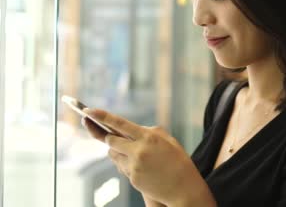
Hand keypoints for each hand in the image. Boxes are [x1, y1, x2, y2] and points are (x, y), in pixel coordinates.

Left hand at [82, 109, 214, 205]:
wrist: (184, 188)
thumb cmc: (179, 161)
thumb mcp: (168, 140)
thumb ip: (150, 133)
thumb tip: (132, 130)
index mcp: (149, 137)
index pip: (119, 124)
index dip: (101, 116)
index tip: (87, 111)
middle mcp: (138, 151)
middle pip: (110, 140)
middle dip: (109, 136)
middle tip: (109, 134)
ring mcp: (133, 166)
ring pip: (113, 154)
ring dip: (117, 150)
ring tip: (135, 153)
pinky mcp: (132, 178)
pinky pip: (122, 167)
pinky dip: (127, 163)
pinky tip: (144, 167)